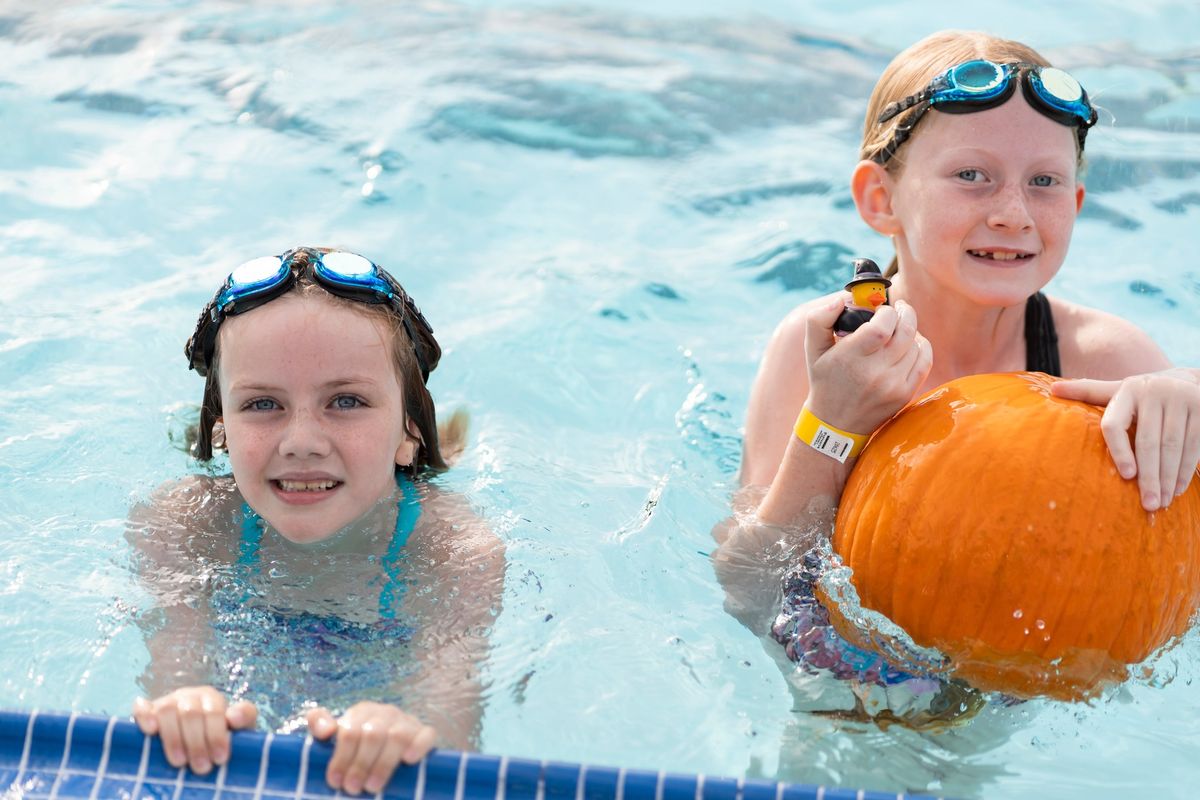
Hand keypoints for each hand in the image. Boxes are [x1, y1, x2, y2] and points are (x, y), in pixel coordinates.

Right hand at [132, 687, 257, 773]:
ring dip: (173, 738)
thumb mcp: (239, 727)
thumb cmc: (220, 736)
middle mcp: (189, 696)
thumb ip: (245, 717)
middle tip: (201, 768)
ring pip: (167, 710)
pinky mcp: (148, 711)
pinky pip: (142, 708)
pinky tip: (150, 731)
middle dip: (197, 743)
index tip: (220, 759)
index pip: (214, 711)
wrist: (198, 740)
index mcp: (211, 698)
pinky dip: (144, 717)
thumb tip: (234, 717)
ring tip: (179, 762)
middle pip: (190, 713)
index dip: (216, 736)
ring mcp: (167, 702)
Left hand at [307, 702, 436, 795]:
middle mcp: (385, 713)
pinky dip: (418, 746)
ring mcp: (407, 721)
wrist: (387, 748)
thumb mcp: (338, 734)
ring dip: (384, 764)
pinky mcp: (424, 732)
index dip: (341, 758)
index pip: (350, 731)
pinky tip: (409, 761)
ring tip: (373, 787)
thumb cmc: (358, 746)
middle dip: (360, 765)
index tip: (335, 782)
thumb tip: (325, 731)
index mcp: (362, 712)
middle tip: (352, 789)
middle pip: (373, 735)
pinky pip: (427, 735)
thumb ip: (320, 724)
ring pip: (398, 736)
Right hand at [805, 294, 931, 434]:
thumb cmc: (825, 381)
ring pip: (916, 344)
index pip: (882, 326)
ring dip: (911, 330)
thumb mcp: (813, 350)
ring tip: (899, 329)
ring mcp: (893, 385)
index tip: (880, 310)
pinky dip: (921, 346)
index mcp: (851, 358)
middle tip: (898, 308)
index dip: (886, 311)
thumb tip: (842, 299)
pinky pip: (924, 361)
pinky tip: (911, 343)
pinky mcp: (905, 394)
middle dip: (905, 313)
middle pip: (905, 331)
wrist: (835, 424)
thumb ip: (820, 319)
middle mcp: (875, 373)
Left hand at [1051, 368, 1199, 509]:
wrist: (1187, 379)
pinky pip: (1195, 445)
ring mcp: (1182, 398)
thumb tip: (1052, 389)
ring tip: (1161, 502)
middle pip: (1149, 442)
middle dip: (1149, 476)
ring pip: (1174, 447)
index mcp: (1127, 390)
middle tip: (1147, 504)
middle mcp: (1154, 391)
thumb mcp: (1117, 391)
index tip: (1126, 476)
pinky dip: (1186, 470)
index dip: (1118, 451)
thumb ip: (1088, 392)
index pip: (1115, 424)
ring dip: (1168, 478)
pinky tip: (1177, 489)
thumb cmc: (1141, 395)